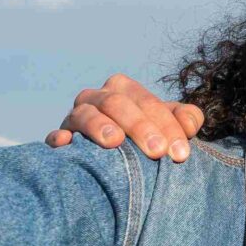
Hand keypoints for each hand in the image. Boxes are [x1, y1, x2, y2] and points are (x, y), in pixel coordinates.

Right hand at [46, 72, 204, 160]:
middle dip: (139, 127)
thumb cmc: (145, 137)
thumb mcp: (167, 126)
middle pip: (117, 104)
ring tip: (115, 142)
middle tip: (157, 152)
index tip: (181, 153)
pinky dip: (59, 138)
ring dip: (99, 126)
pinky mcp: (60, 136)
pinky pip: (55, 135)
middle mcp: (97, 97)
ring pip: (85, 114)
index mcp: (124, 89)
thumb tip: (190, 124)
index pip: (147, 103)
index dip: (167, 126)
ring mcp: (75, 116)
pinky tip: (66, 144)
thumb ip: (185, 119)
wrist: (112, 156)